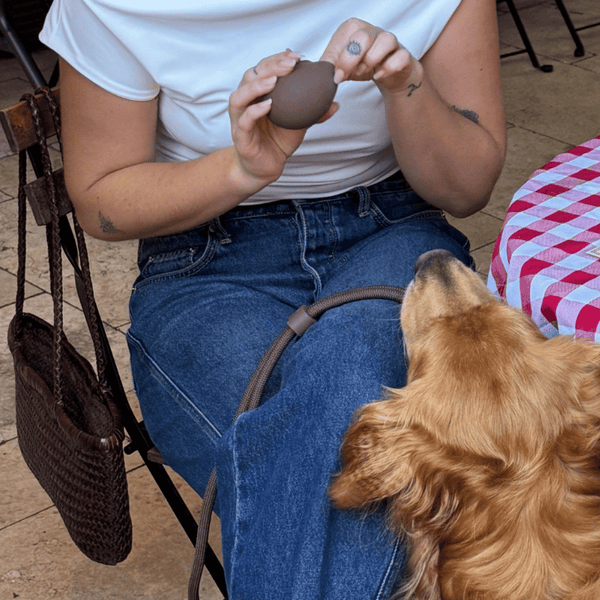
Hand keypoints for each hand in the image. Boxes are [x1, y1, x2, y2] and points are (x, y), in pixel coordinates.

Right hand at [229, 50, 337, 189]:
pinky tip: (268, 106)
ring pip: (240, 96)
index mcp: (258, 94)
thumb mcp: (299, 123)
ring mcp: (240, 119)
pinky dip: (254, 111)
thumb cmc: (278, 140)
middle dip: (270, 67)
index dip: (277, 59)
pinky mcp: (240, 137)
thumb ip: (314, 112)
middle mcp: (246, 102)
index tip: (297, 56)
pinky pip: (244, 121)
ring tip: (274, 81)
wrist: (267, 166)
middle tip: (290, 65)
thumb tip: (336, 103)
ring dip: (256, 86)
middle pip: (250, 76)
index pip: (263, 69)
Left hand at [320, 19, 422, 95]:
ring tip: (365, 73)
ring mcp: (391, 41)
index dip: (340, 58)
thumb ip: (328, 66)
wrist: (386, 75)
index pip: (347, 35)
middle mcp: (373, 30)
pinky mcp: (404, 55)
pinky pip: (401, 57)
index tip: (337, 75)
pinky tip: (379, 75)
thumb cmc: (362, 66)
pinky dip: (389, 69)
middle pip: (363, 36)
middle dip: (352, 60)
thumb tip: (317, 72)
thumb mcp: (341, 65)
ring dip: (372, 61)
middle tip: (349, 75)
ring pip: (387, 40)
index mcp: (355, 28)